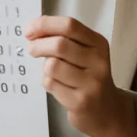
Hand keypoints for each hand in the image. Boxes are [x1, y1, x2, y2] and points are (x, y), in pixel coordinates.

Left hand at [26, 16, 136, 136]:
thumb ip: (63, 38)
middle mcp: (98, 62)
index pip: (69, 25)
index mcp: (98, 44)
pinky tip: (58, 86)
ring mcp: (91, 83)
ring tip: (52, 72)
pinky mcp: (81, 102)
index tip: (29, 30)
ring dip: (44, 68)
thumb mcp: (84, 52)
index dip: (45, 25)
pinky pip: (51, 84)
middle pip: (59, 45)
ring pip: (52, 66)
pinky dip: (47, 82)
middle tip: (32, 49)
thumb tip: (33, 29)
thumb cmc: (88, 76)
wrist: (107, 111)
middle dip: (38, 46)